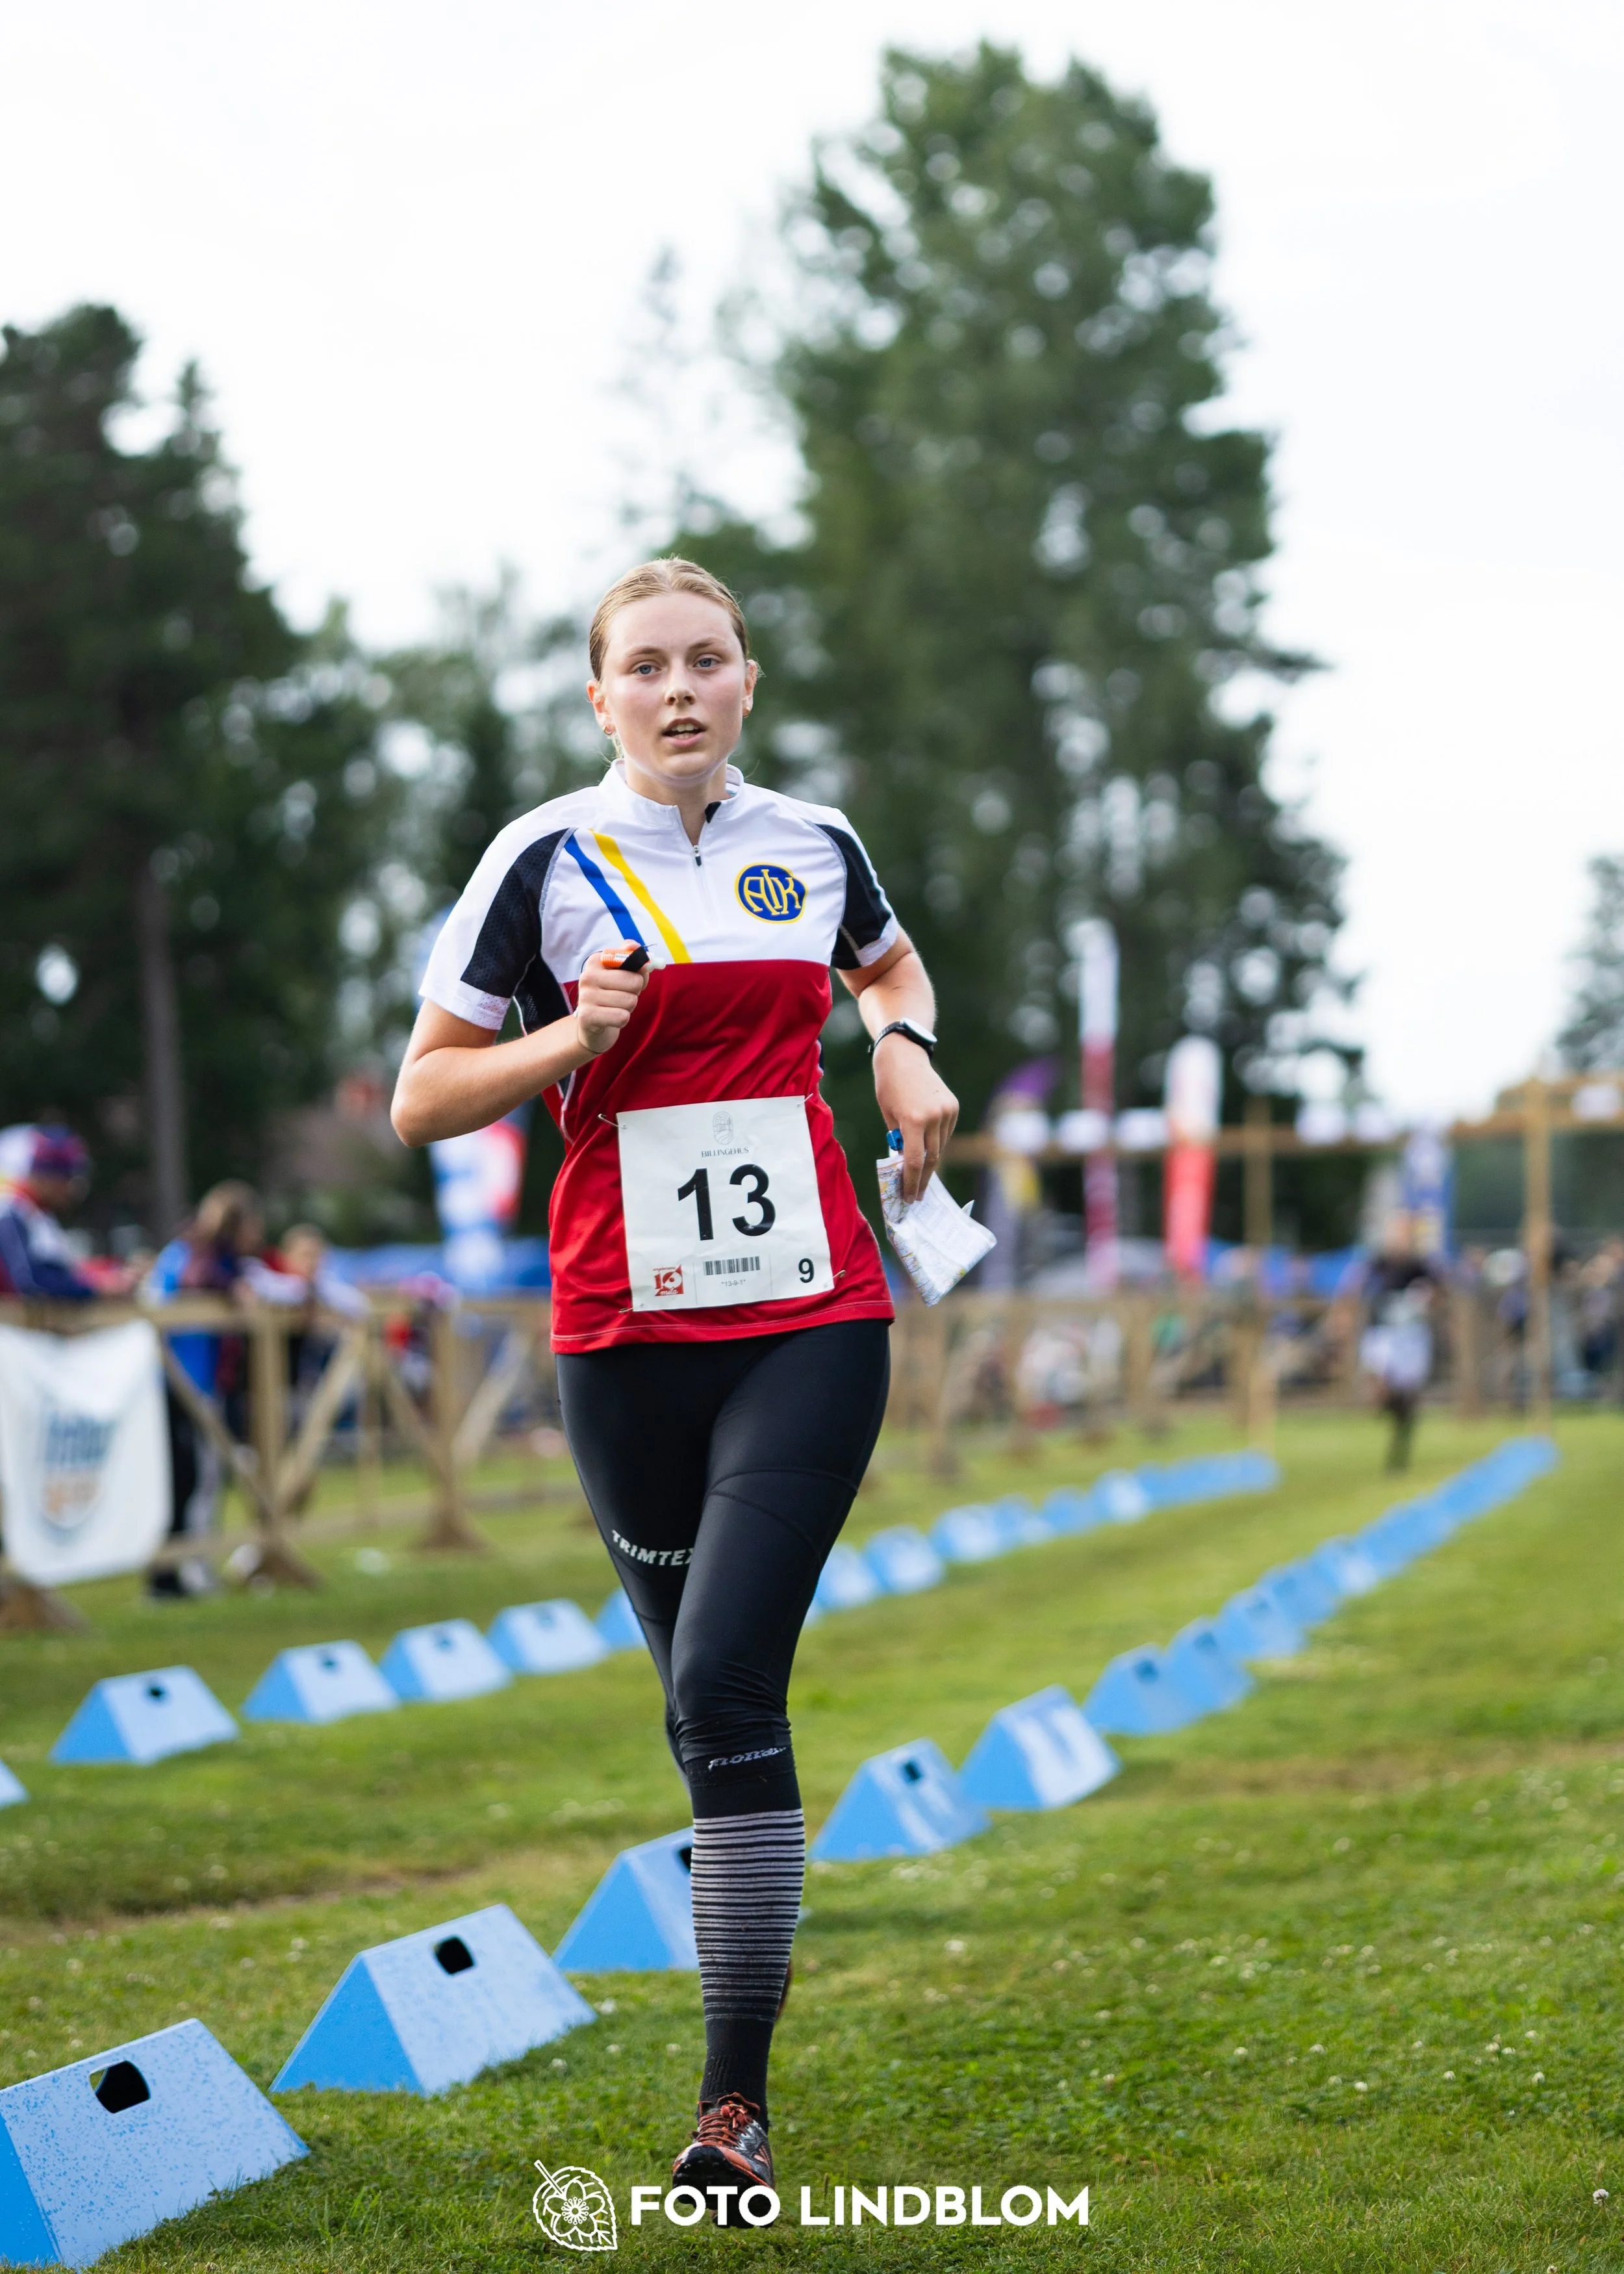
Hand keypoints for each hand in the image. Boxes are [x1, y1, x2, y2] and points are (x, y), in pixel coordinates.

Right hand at [575, 944, 649, 1056]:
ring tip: (615, 1007)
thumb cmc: (612, 994)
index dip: (639, 973)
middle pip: (634, 982)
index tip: (632, 978)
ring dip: (628, 1007)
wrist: (592, 1023)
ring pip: (630, 1001)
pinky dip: (622, 1020)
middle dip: (635, 992)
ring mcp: (585, 996)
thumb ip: (635, 960)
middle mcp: (587, 976)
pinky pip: (622, 1017)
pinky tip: (611, 1018)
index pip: (630, 960)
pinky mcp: (587, 1016)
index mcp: (596, 961)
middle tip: (622, 996)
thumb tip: (643, 953)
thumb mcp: (624, 974)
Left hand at [874, 1034, 957, 1203]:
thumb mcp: (887, 1115)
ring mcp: (947, 1111)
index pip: (915, 1161)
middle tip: (917, 1194)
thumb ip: (899, 1139)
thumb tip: (907, 1163)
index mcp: (913, 1119)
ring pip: (940, 1147)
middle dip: (922, 1178)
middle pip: (931, 1158)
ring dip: (930, 1161)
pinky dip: (936, 1143)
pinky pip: (945, 1134)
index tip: (909, 1197)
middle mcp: (934, 1116)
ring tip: (920, 1175)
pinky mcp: (953, 1107)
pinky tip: (928, 1148)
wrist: (904, 1056)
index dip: (912, 1182)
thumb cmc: (889, 1086)